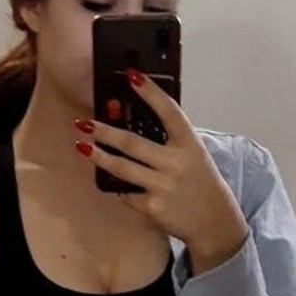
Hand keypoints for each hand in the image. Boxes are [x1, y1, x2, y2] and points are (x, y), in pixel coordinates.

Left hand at [74, 69, 248, 269]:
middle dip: (105, 132)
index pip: (169, 111)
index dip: (150, 92)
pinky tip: (113, 182)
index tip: (132, 75)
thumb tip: (130, 122)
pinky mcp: (153, 207)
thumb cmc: (198, 181)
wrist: (213, 220)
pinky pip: (126, 193)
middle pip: (133, 143)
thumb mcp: (192, 154)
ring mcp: (164, 186)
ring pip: (122, 168)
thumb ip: (169, 140)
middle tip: (85, 123)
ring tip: (82, 147)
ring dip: (99, 156)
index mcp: (190, 144)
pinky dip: (119, 187)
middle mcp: (177, 163)